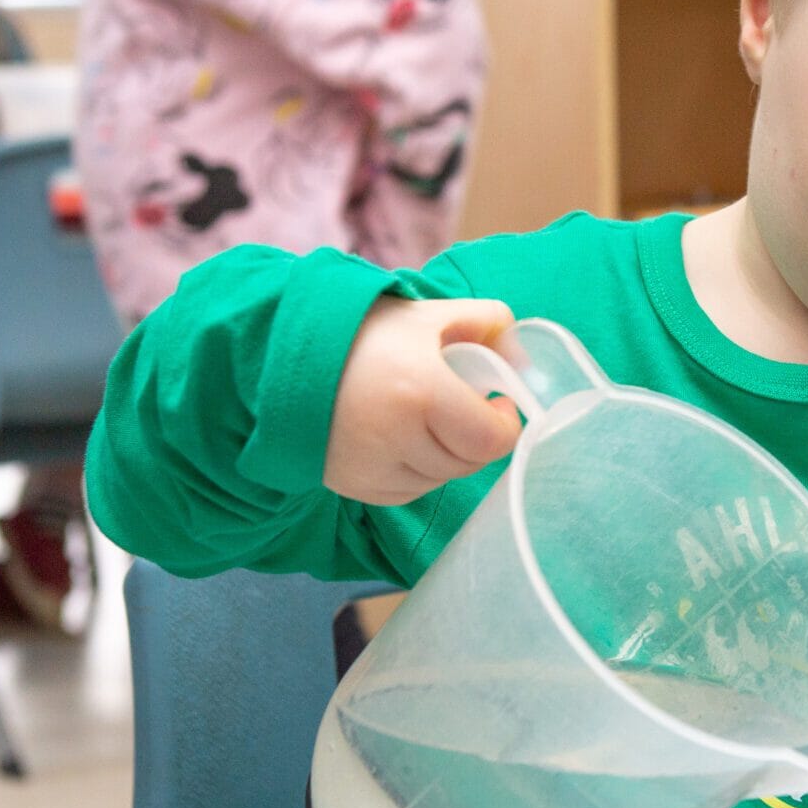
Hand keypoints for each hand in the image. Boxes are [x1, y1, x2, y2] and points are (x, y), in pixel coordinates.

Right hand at [323, 295, 523, 504]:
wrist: (283, 355)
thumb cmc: (364, 333)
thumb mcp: (429, 315)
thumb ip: (487, 323)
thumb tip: (524, 361)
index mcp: (422, 392)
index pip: (489, 440)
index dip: (504, 425)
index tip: (498, 402)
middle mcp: (395, 437)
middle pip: (466, 463)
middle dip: (474, 436)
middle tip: (460, 405)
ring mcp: (371, 467)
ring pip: (438, 480)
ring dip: (445, 456)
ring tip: (426, 418)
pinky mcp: (352, 485)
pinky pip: (406, 491)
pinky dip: (415, 471)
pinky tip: (400, 438)